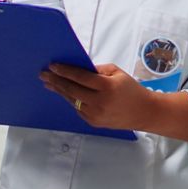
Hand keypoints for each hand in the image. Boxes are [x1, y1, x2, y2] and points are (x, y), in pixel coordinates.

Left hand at [41, 63, 187, 141]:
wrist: (143, 112)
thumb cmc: (130, 90)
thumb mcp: (117, 73)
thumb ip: (97, 70)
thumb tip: (76, 69)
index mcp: (107, 87)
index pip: (80, 77)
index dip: (65, 71)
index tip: (53, 66)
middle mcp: (100, 102)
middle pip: (72, 90)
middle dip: (56, 81)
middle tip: (44, 74)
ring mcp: (95, 115)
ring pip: (72, 100)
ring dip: (59, 91)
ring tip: (49, 83)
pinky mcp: (93, 122)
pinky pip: (78, 108)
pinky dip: (71, 99)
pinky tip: (63, 93)